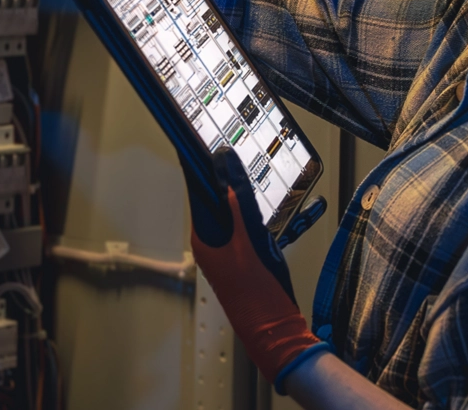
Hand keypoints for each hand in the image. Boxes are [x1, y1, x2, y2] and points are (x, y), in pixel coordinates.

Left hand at [187, 149, 327, 388]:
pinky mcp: (243, 258)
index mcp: (205, 236)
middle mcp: (211, 242)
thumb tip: (223, 163)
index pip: (197, 187)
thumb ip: (237, 201)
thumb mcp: (249, 241)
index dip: (195, 160)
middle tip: (230, 146)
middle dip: (224, 173)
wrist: (276, 334)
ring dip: (242, 193)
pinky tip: (272, 208)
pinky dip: (255, 213)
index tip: (192, 135)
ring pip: (232, 210)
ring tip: (249, 171)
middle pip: (214, 196)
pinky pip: (246, 226)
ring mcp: (227, 251)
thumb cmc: (259, 293)